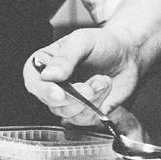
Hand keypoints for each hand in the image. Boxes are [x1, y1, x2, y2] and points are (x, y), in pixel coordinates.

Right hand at [23, 26, 140, 126]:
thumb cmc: (102, 43)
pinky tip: (104, 88)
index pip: (33, 81)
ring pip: (67, 113)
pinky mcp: (83, 112)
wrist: (127, 55)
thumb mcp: (82, 41)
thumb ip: (65, 57)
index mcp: (44, 63)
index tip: (59, 93)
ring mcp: (67, 100)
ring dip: (88, 100)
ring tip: (101, 81)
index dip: (43, 90)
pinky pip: (84, 119)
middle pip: (50, 101)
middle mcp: (52, 84)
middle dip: (73, 97)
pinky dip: (97, 105)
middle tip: (90, 87)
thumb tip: (48, 75)